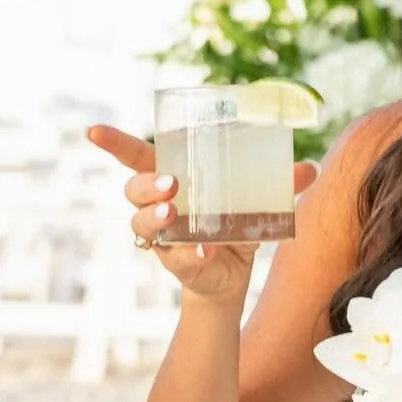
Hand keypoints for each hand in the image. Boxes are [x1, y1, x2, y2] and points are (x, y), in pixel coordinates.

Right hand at [86, 122, 319, 305]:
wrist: (231, 270)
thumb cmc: (233, 221)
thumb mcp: (258, 199)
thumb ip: (280, 183)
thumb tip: (309, 168)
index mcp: (171, 178)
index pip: (136, 157)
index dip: (114, 143)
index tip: (92, 131)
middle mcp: (158, 206)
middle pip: (134, 189)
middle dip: (147, 185)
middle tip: (171, 183)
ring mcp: (163, 237)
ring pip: (143, 226)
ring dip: (156, 217)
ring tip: (174, 212)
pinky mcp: (177, 262)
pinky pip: (176, 258)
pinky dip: (190, 253)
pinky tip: (205, 249)